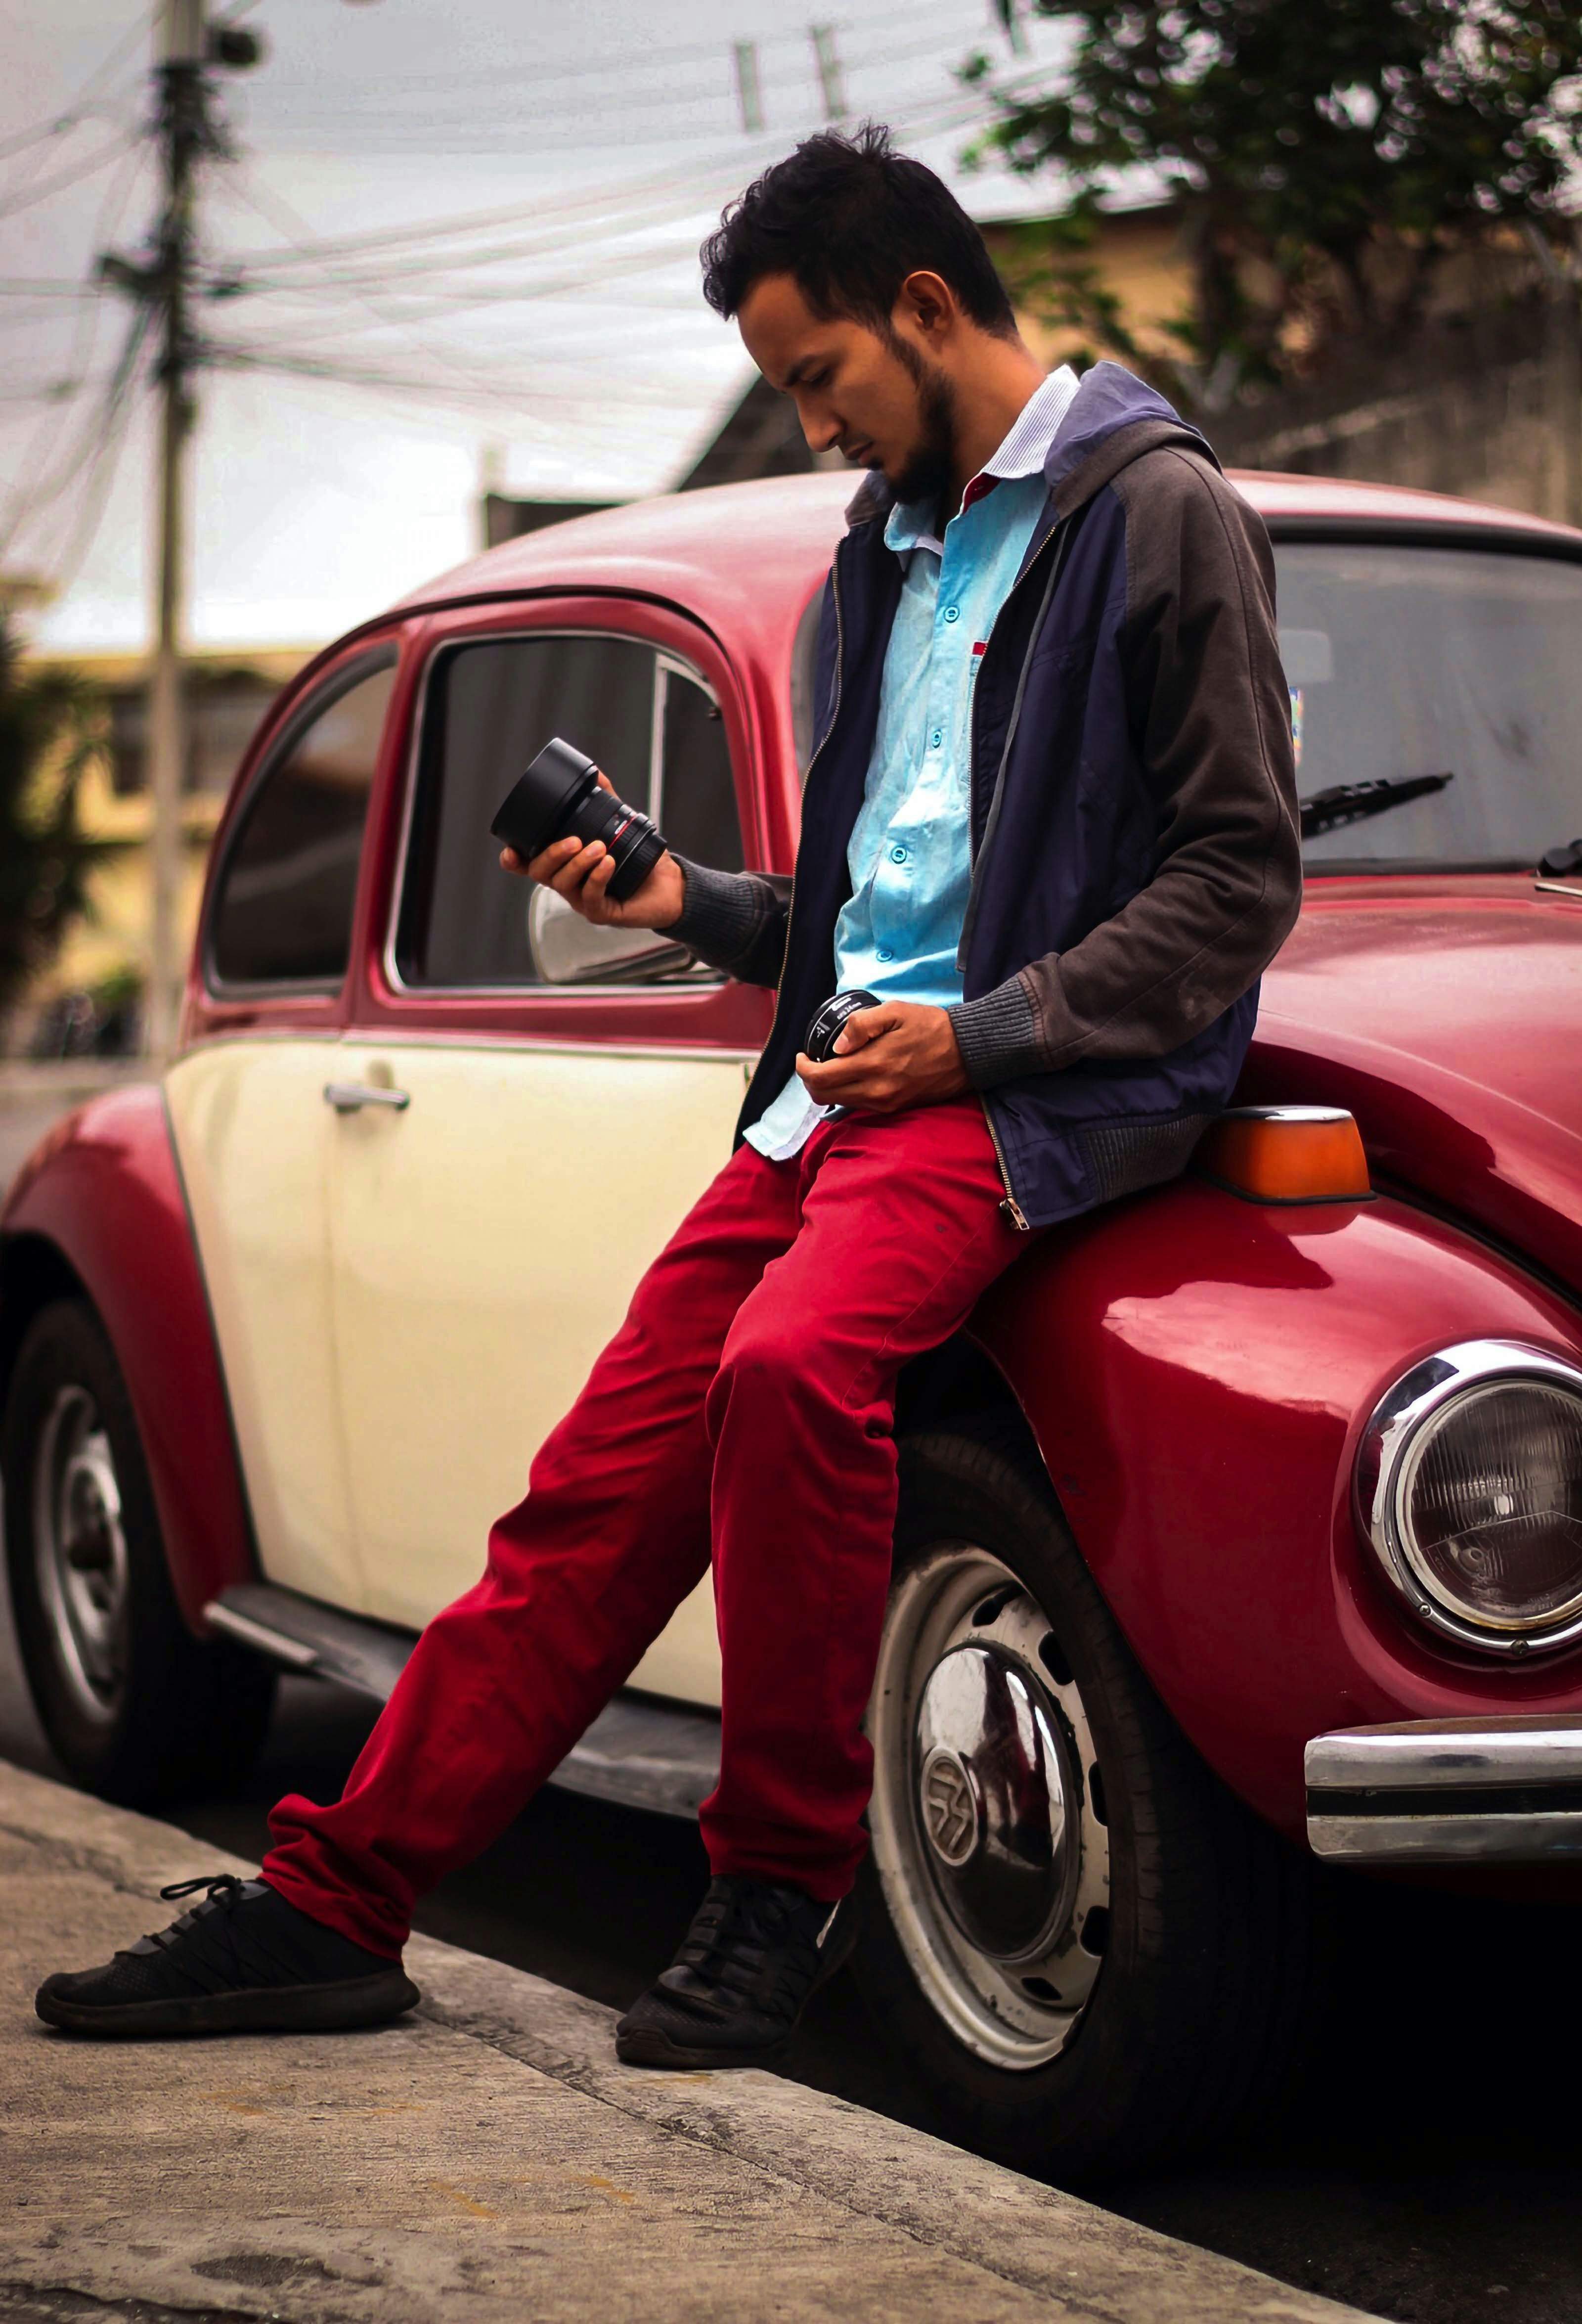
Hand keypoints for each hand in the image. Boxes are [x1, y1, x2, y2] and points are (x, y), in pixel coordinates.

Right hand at [500, 770, 684, 930]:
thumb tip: (594, 772)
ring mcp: (582, 900)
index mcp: (565, 864)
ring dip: (578, 863)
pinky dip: (597, 878)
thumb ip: (604, 800)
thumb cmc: (639, 860)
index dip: (514, 861)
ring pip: (562, 884)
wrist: (669, 886)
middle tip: (574, 840)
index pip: (529, 865)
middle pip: (540, 873)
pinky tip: (608, 864)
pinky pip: (590, 898)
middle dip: (552, 854)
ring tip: (600, 848)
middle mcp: (568, 883)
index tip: (510, 852)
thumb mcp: (619, 826)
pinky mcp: (601, 913)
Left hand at [795, 1000, 968, 1114]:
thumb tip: (837, 1045)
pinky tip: (852, 1076)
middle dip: (810, 1080)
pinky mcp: (895, 1108)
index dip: (803, 1067)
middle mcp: (876, 1091)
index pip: (821, 1077)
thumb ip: (862, 1025)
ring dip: (828, 1088)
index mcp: (873, 1064)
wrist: (968, 1052)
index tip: (804, 1055)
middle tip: (812, 1062)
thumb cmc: (932, 1027)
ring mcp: (885, 1103)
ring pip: (839, 1103)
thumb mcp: (896, 1012)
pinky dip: (846, 1093)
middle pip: (824, 1096)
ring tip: (832, 1067)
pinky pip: (859, 1106)